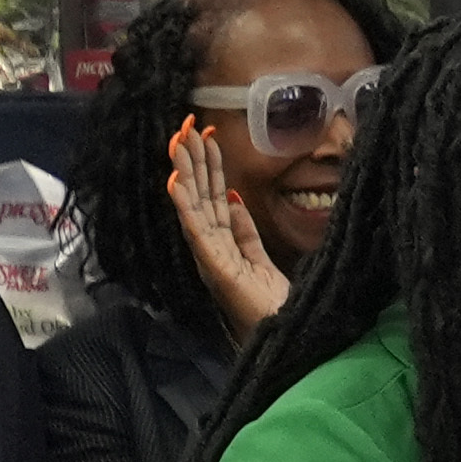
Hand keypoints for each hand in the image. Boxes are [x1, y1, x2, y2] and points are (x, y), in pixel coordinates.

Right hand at [166, 118, 286, 335]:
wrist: (284, 336)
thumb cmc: (273, 305)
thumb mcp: (261, 259)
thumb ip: (245, 231)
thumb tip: (233, 199)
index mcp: (223, 244)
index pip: (212, 198)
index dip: (208, 168)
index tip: (205, 136)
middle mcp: (211, 248)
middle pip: (199, 196)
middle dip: (193, 160)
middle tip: (186, 125)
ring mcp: (209, 257)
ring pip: (193, 206)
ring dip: (185, 172)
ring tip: (177, 141)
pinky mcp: (214, 268)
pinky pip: (196, 231)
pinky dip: (184, 205)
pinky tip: (176, 181)